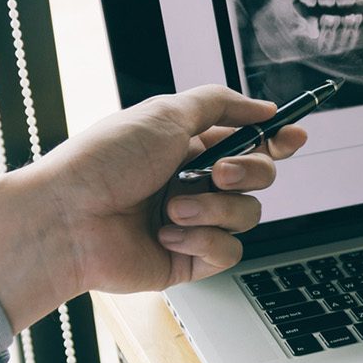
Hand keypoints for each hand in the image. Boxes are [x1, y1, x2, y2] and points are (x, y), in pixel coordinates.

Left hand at [0, 86, 306, 330]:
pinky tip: (167, 234)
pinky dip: (202, 240)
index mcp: (187, 146)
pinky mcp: (189, 258)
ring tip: (171, 209)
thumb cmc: (103, 163)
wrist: (68, 219)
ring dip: (213, 209)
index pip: (248, 141)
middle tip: (219, 173)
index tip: (293, 136)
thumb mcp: (164, 112)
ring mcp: (192, 222)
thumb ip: (220, 104)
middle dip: (248, 172)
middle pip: (259, 177)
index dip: (276, 139)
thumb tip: (263, 107)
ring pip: (248, 215)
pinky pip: (229, 252)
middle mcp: (192, 183)